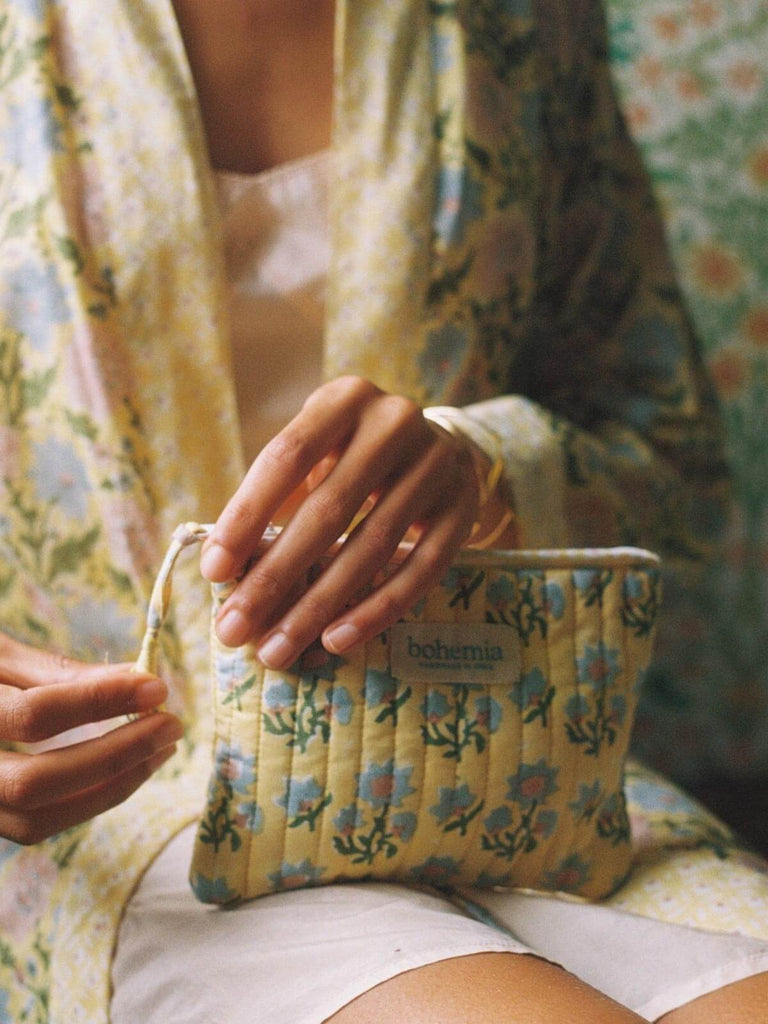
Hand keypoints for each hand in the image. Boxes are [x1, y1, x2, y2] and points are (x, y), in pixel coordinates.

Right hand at [0, 633, 182, 844]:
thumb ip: (58, 670)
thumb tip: (136, 680)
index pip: (33, 716)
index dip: (99, 701)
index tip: (155, 685)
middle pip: (37, 782)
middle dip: (115, 755)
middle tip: (171, 723)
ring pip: (37, 819)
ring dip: (112, 787)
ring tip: (160, 748)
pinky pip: (34, 827)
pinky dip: (88, 803)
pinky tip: (127, 771)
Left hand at [199, 376, 484, 666]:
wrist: (444, 448)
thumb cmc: (355, 456)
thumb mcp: (318, 452)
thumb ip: (277, 498)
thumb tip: (225, 573)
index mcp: (346, 398)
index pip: (287, 457)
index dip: (246, 516)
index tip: (213, 573)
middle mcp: (396, 422)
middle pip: (328, 509)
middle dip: (275, 577)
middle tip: (235, 630)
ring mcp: (437, 465)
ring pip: (373, 546)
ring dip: (319, 605)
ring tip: (279, 648)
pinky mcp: (463, 508)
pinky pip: (421, 569)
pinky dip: (376, 610)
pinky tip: (336, 640)